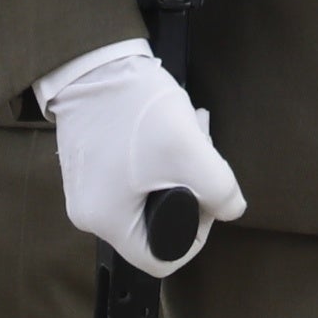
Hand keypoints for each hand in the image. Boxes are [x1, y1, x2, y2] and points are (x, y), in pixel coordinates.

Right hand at [39, 40, 243, 274]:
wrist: (93, 61)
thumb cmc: (132, 108)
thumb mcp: (189, 152)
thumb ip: (221, 190)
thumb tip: (232, 209)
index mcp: (106, 222)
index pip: (161, 257)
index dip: (196, 235)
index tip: (208, 200)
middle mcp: (89, 213)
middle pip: (155, 224)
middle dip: (189, 192)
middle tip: (202, 157)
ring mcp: (85, 188)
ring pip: (145, 197)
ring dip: (176, 170)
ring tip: (191, 132)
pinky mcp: (88, 164)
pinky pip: (129, 178)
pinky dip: (155, 159)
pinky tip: (168, 128)